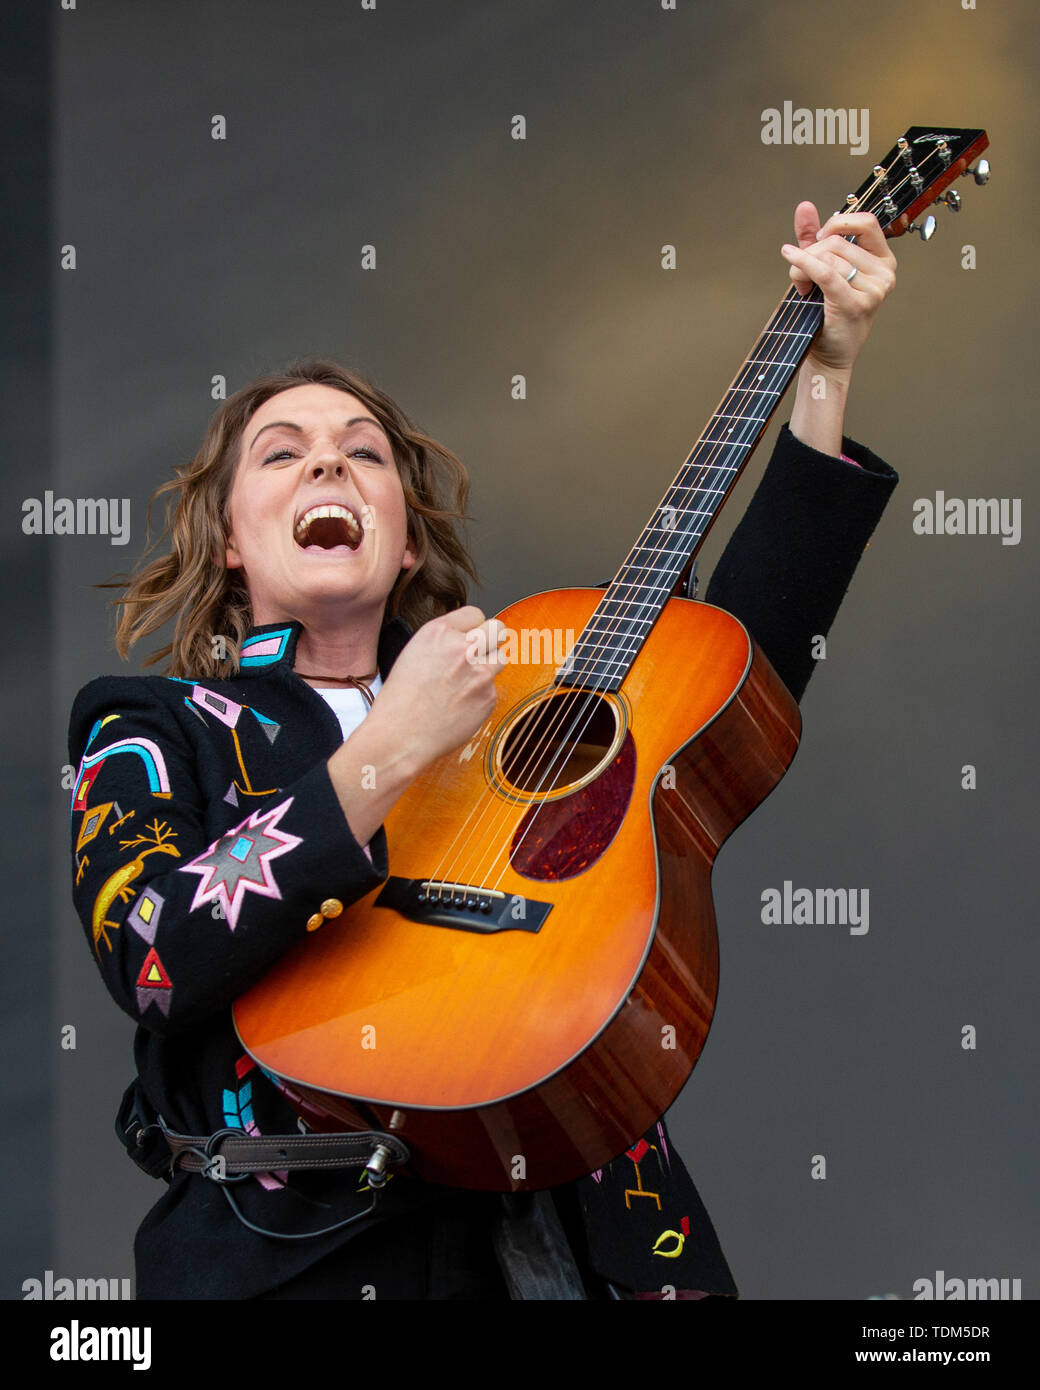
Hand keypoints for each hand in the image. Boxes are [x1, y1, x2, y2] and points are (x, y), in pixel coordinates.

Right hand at [368, 605, 506, 770]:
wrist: (400, 735)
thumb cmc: (401, 698)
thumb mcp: (414, 652)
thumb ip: (444, 640)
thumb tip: (469, 638)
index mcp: (439, 632)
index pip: (474, 614)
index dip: (471, 627)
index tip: (468, 637)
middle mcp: (463, 649)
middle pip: (497, 629)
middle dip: (491, 638)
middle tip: (481, 652)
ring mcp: (480, 673)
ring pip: (501, 658)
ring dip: (488, 666)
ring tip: (465, 682)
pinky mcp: (488, 697)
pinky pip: (493, 688)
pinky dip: (481, 695)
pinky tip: (460, 705)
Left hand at [780, 202, 896, 376]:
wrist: (827, 356)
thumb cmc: (825, 314)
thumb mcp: (821, 269)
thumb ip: (812, 237)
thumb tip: (804, 206)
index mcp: (884, 261)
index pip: (866, 222)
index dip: (838, 223)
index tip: (818, 237)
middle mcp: (885, 274)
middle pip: (838, 242)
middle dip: (809, 254)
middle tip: (801, 276)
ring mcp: (874, 290)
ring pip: (828, 258)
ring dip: (803, 269)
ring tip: (803, 288)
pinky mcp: (856, 303)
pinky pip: (825, 272)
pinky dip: (802, 263)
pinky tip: (788, 256)